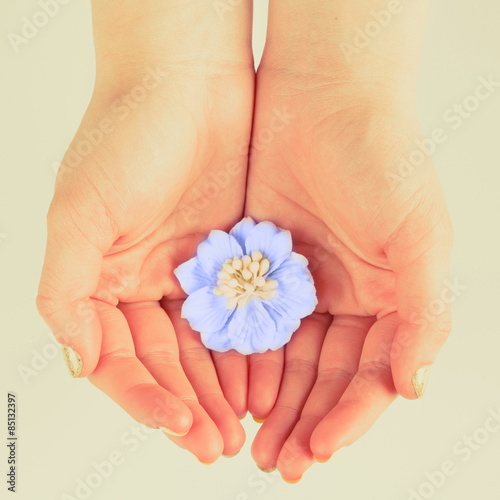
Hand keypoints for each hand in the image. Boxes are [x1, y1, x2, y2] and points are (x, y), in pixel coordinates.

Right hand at [36, 1, 253, 462]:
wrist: (186, 81)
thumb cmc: (125, 136)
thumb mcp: (79, 214)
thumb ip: (65, 291)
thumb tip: (76, 361)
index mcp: (104, 279)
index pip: (122, 358)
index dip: (148, 397)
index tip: (180, 427)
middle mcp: (147, 281)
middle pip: (169, 361)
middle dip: (191, 404)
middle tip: (219, 445)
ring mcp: (192, 270)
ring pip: (208, 345)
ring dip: (222, 385)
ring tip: (244, 424)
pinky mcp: (233, 254)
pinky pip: (243, 312)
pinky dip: (251, 347)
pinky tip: (264, 378)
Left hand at [246, 0, 452, 479]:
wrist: (324, 98)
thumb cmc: (382, 158)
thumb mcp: (418, 235)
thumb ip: (422, 312)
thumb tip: (413, 385)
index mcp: (387, 299)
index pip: (368, 375)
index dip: (345, 417)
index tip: (317, 450)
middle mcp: (344, 297)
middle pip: (322, 375)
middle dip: (302, 420)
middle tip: (275, 462)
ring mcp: (301, 283)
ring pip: (283, 356)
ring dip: (269, 398)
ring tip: (248, 438)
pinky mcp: (261, 262)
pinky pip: (249, 319)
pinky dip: (241, 355)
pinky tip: (229, 385)